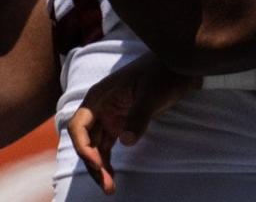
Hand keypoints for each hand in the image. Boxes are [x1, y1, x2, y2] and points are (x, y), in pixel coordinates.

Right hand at [68, 53, 198, 194]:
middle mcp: (99, 108)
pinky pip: (107, 146)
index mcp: (99, 96)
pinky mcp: (119, 124)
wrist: (176, 66)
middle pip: (85, 141)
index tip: (98, 164)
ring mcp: (108, 116)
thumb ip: (138, 117)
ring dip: (99, 167)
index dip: (84, 147)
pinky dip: (107, 162)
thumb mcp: (151, 94)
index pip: (79, 126)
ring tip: (110, 188)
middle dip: (93, 164)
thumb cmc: (162, 74)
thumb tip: (125, 141)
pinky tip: (112, 177)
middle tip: (108, 186)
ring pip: (95, 147)